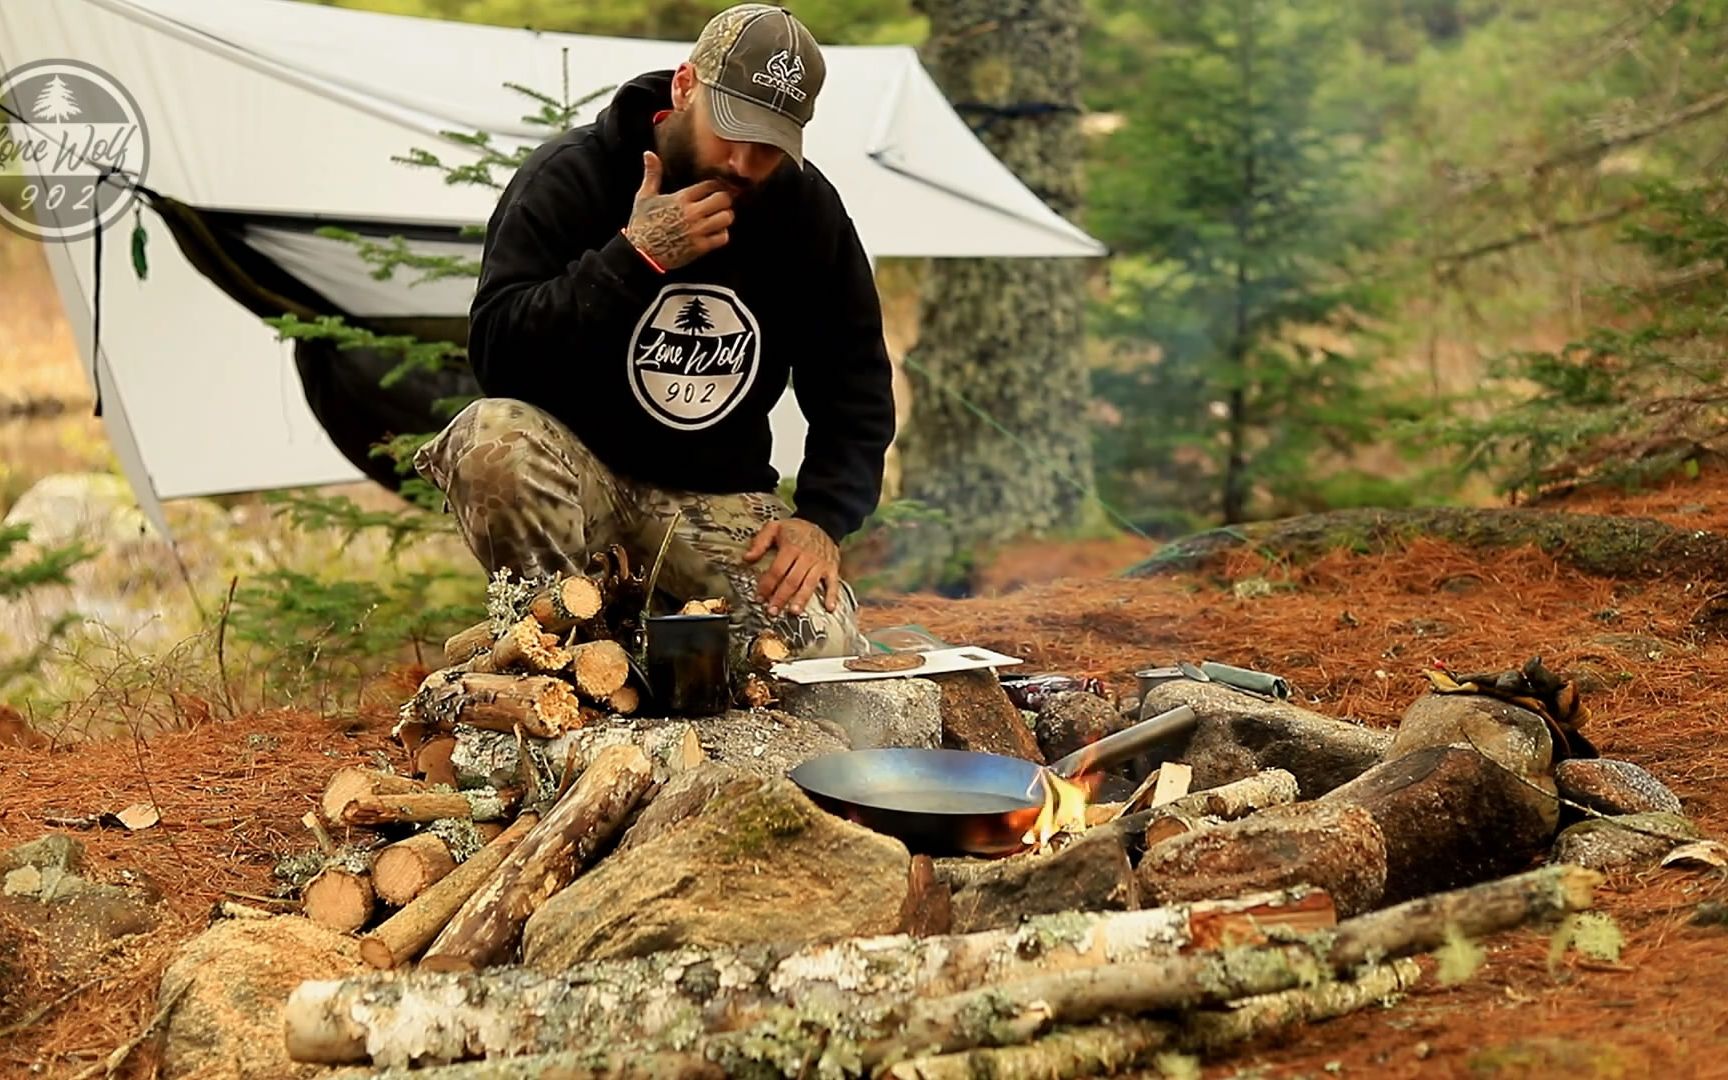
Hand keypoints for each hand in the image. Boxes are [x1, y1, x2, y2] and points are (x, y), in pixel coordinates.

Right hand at [622, 151, 733, 270]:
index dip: (716, 186)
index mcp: (681, 198)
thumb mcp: (644, 196)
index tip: (716, 190)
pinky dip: (722, 235)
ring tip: (719, 218)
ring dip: (725, 217)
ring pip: (727, 218)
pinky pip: (723, 237)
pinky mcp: (700, 247)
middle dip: (725, 200)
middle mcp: (692, 213)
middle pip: (724, 199)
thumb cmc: (641, 223)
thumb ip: (652, 174)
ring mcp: (697, 230)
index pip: (711, 185)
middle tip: (721, 203)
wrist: (640, 253)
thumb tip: (648, 153)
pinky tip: (715, 233)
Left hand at [744, 519, 841, 616]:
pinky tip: (829, 608)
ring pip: (809, 584)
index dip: (767, 585)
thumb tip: (747, 558)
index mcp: (791, 547)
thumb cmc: (797, 528)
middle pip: (792, 580)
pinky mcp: (832, 567)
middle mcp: (806, 557)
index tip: (759, 597)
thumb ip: (760, 542)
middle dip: (781, 597)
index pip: (777, 570)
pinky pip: (833, 583)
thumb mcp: (774, 527)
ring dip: (801, 599)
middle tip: (772, 611)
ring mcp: (820, 563)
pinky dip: (832, 596)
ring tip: (793, 611)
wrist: (823, 521)